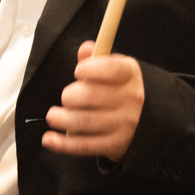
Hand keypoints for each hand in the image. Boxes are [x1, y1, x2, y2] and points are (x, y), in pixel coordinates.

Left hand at [42, 41, 143, 159]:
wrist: (145, 120)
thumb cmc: (119, 90)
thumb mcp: (113, 69)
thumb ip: (96, 58)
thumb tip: (85, 49)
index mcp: (129, 74)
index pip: (111, 69)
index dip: (89, 69)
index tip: (78, 72)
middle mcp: (131, 99)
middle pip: (90, 95)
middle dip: (69, 96)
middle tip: (67, 98)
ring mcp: (125, 124)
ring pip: (84, 121)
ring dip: (62, 119)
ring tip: (54, 116)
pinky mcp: (116, 145)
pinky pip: (85, 145)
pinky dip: (63, 144)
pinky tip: (49, 139)